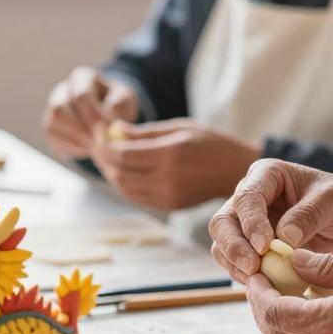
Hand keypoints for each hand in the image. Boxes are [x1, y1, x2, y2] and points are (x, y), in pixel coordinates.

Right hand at [42, 67, 138, 158]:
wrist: (108, 118)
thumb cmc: (117, 105)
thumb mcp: (125, 100)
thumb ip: (119, 105)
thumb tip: (109, 120)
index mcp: (83, 78)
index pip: (81, 94)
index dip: (93, 115)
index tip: (107, 130)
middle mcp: (63, 89)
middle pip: (60, 107)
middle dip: (81, 128)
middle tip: (99, 143)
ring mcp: (53, 107)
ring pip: (53, 122)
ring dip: (74, 138)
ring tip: (95, 146)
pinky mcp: (50, 126)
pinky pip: (54, 137)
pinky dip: (70, 146)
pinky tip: (87, 149)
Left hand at [92, 119, 259, 210]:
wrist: (235, 171)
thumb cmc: (209, 142)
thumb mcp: (180, 128)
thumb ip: (146, 132)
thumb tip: (113, 130)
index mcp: (170, 153)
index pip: (123, 154)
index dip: (104, 145)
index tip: (98, 134)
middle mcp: (168, 178)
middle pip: (120, 173)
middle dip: (103, 160)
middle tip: (97, 146)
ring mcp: (168, 195)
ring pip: (125, 188)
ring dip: (111, 174)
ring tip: (108, 159)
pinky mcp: (170, 206)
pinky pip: (137, 197)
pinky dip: (125, 185)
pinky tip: (124, 172)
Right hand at [209, 159, 332, 281]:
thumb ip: (309, 214)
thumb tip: (282, 237)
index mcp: (268, 176)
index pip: (247, 197)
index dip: (251, 222)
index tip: (264, 246)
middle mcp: (252, 198)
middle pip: (223, 221)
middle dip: (233, 246)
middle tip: (252, 268)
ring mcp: (248, 226)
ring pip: (222, 245)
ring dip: (234, 264)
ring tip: (258, 281)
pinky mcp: (252, 251)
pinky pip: (235, 265)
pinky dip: (244, 277)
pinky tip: (263, 286)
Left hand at [246, 249, 332, 333]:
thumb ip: (325, 265)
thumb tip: (291, 260)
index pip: (274, 315)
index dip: (257, 293)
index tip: (256, 271)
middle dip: (261, 309)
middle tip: (261, 281)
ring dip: (280, 321)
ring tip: (281, 291)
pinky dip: (302, 331)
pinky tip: (308, 306)